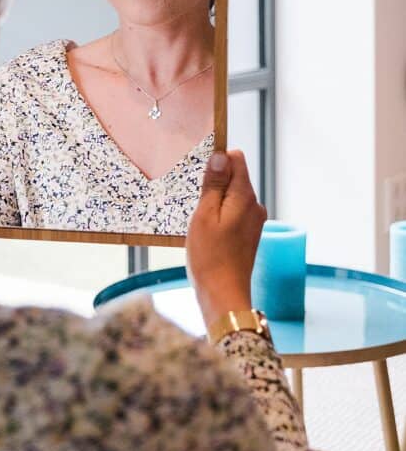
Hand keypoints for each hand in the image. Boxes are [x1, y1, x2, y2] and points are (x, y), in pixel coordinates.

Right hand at [186, 150, 266, 328]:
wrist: (223, 295)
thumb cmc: (209, 256)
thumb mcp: (205, 214)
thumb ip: (214, 184)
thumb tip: (221, 155)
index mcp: (245, 197)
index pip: (236, 159)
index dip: (217, 160)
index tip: (199, 173)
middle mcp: (255, 206)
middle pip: (235, 177)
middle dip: (214, 182)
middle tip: (194, 200)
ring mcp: (253, 221)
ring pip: (232, 196)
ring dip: (215, 200)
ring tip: (199, 219)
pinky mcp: (248, 234)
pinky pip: (233, 212)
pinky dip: (219, 215)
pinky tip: (207, 230)